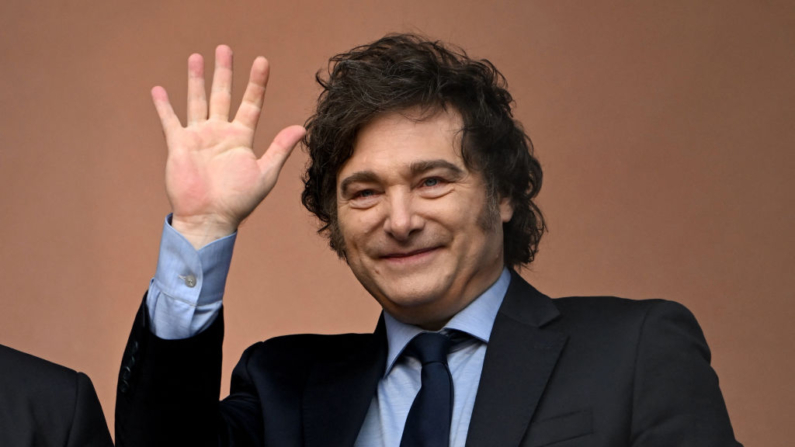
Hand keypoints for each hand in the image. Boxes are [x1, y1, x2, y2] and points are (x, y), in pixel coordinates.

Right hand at [151, 45, 304, 248]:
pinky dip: (164, 106)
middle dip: (224, 72)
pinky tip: (159, 90)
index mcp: (241, 138)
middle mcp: (220, 133)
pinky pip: (170, 121)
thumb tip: (301, 128)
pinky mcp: (179, 145)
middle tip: (224, 49)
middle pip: (223, 95)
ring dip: (196, 80)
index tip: (262, 61)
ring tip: (196, 58)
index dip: (257, 83)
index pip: (251, 103)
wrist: (210, 218)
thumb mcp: (264, 173)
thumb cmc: (239, 201)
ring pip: (197, 101)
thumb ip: (280, 149)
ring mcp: (199, 137)